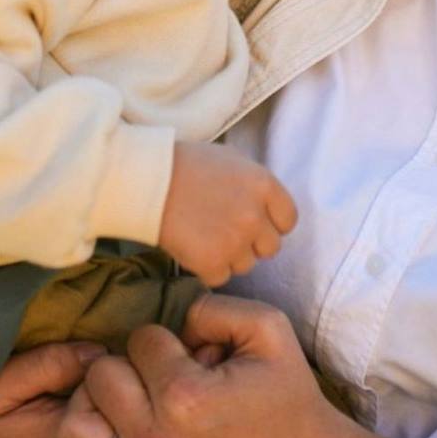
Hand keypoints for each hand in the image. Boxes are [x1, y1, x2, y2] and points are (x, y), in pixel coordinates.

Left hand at [55, 294, 385, 437]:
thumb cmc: (283, 395)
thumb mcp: (267, 330)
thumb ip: (214, 306)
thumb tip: (175, 318)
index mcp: (185, 397)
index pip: (141, 340)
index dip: (167, 340)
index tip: (194, 359)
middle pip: (101, 376)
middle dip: (132, 368)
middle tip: (165, 379)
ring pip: (79, 420)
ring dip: (103, 404)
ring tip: (137, 402)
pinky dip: (96, 435)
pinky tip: (126, 426)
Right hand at [157, 142, 296, 286]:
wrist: (148, 180)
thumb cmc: (186, 164)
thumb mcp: (231, 160)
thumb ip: (254, 184)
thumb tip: (266, 204)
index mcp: (264, 185)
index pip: (288, 219)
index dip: (271, 223)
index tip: (255, 222)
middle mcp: (255, 215)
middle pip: (270, 247)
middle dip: (251, 243)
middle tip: (225, 231)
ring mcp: (235, 242)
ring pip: (245, 265)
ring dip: (229, 256)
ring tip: (204, 235)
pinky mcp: (213, 263)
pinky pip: (221, 277)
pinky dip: (207, 268)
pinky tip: (192, 247)